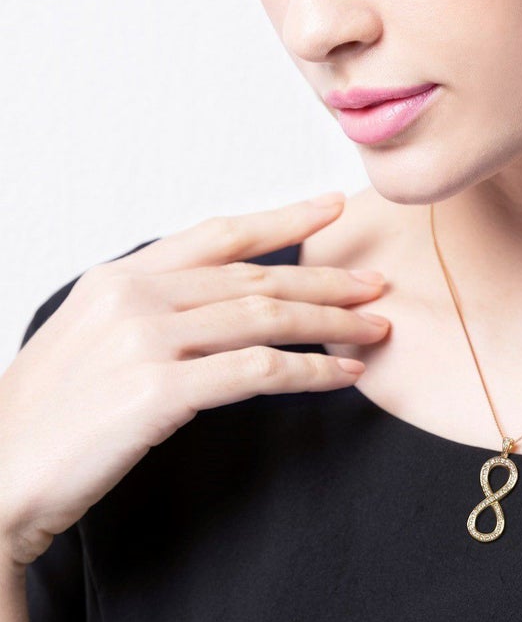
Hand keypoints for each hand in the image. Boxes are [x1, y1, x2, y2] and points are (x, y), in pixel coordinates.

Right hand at [0, 194, 388, 566]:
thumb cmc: (46, 414)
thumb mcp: (91, 336)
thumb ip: (151, 310)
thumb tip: (218, 306)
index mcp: (121, 276)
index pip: (219, 234)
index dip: (282, 217)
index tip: (331, 206)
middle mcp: (136, 294)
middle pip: (256, 275)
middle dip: (325, 278)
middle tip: (374, 283)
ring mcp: (147, 339)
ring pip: (266, 316)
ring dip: (331, 322)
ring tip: (375, 328)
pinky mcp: (159, 390)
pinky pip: (257, 370)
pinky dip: (310, 371)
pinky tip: (343, 375)